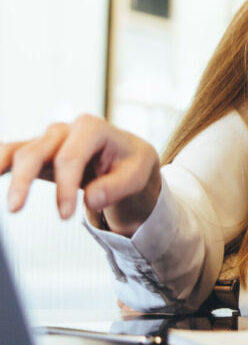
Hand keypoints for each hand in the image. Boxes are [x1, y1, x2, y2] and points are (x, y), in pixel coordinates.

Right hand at [1, 115, 160, 234]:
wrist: (125, 158)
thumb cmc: (130, 164)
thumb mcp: (137, 174)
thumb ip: (117, 186)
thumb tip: (91, 199)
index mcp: (93, 128)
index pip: (71, 157)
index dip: (64, 186)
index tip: (65, 215)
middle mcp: (66, 130)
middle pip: (36, 151)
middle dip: (23, 180)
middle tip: (15, 210)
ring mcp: (48, 140)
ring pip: (18, 152)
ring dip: (1, 169)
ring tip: (2, 197)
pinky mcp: (36, 152)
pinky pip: (10, 153)